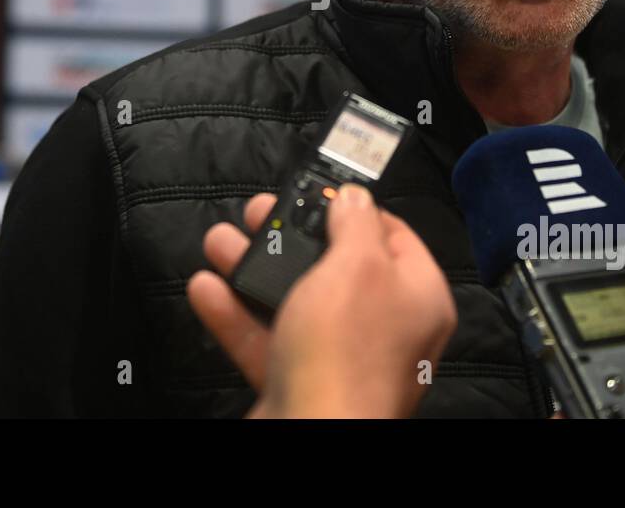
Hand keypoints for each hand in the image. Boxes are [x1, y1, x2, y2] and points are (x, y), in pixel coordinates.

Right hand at [187, 184, 456, 417]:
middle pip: (334, 266)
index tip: (317, 191)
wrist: (311, 433)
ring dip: (253, 269)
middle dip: (289, 236)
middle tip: (258, 212)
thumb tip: (352, 195)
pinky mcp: (298, 381)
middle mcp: (384, 327)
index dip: (354, 208)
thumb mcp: (357, 264)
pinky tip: (207, 288)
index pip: (393, 236)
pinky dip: (236, 314)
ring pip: (294, 301)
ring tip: (220, 243)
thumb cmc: (346, 349)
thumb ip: (354, 221)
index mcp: (417, 296)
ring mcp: (339, 357)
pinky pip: (266, 339)